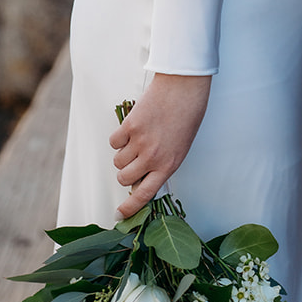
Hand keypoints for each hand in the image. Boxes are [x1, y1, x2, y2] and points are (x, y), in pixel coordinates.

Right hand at [109, 73, 211, 216]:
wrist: (184, 86)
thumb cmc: (187, 115)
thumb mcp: (180, 147)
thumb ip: (162, 164)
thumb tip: (142, 177)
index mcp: (169, 164)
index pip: (144, 194)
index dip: (130, 208)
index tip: (119, 215)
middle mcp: (153, 157)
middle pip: (124, 178)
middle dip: (126, 172)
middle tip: (135, 160)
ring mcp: (140, 142)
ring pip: (117, 161)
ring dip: (123, 154)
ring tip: (138, 139)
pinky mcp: (130, 126)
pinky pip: (114, 142)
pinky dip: (119, 138)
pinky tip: (132, 128)